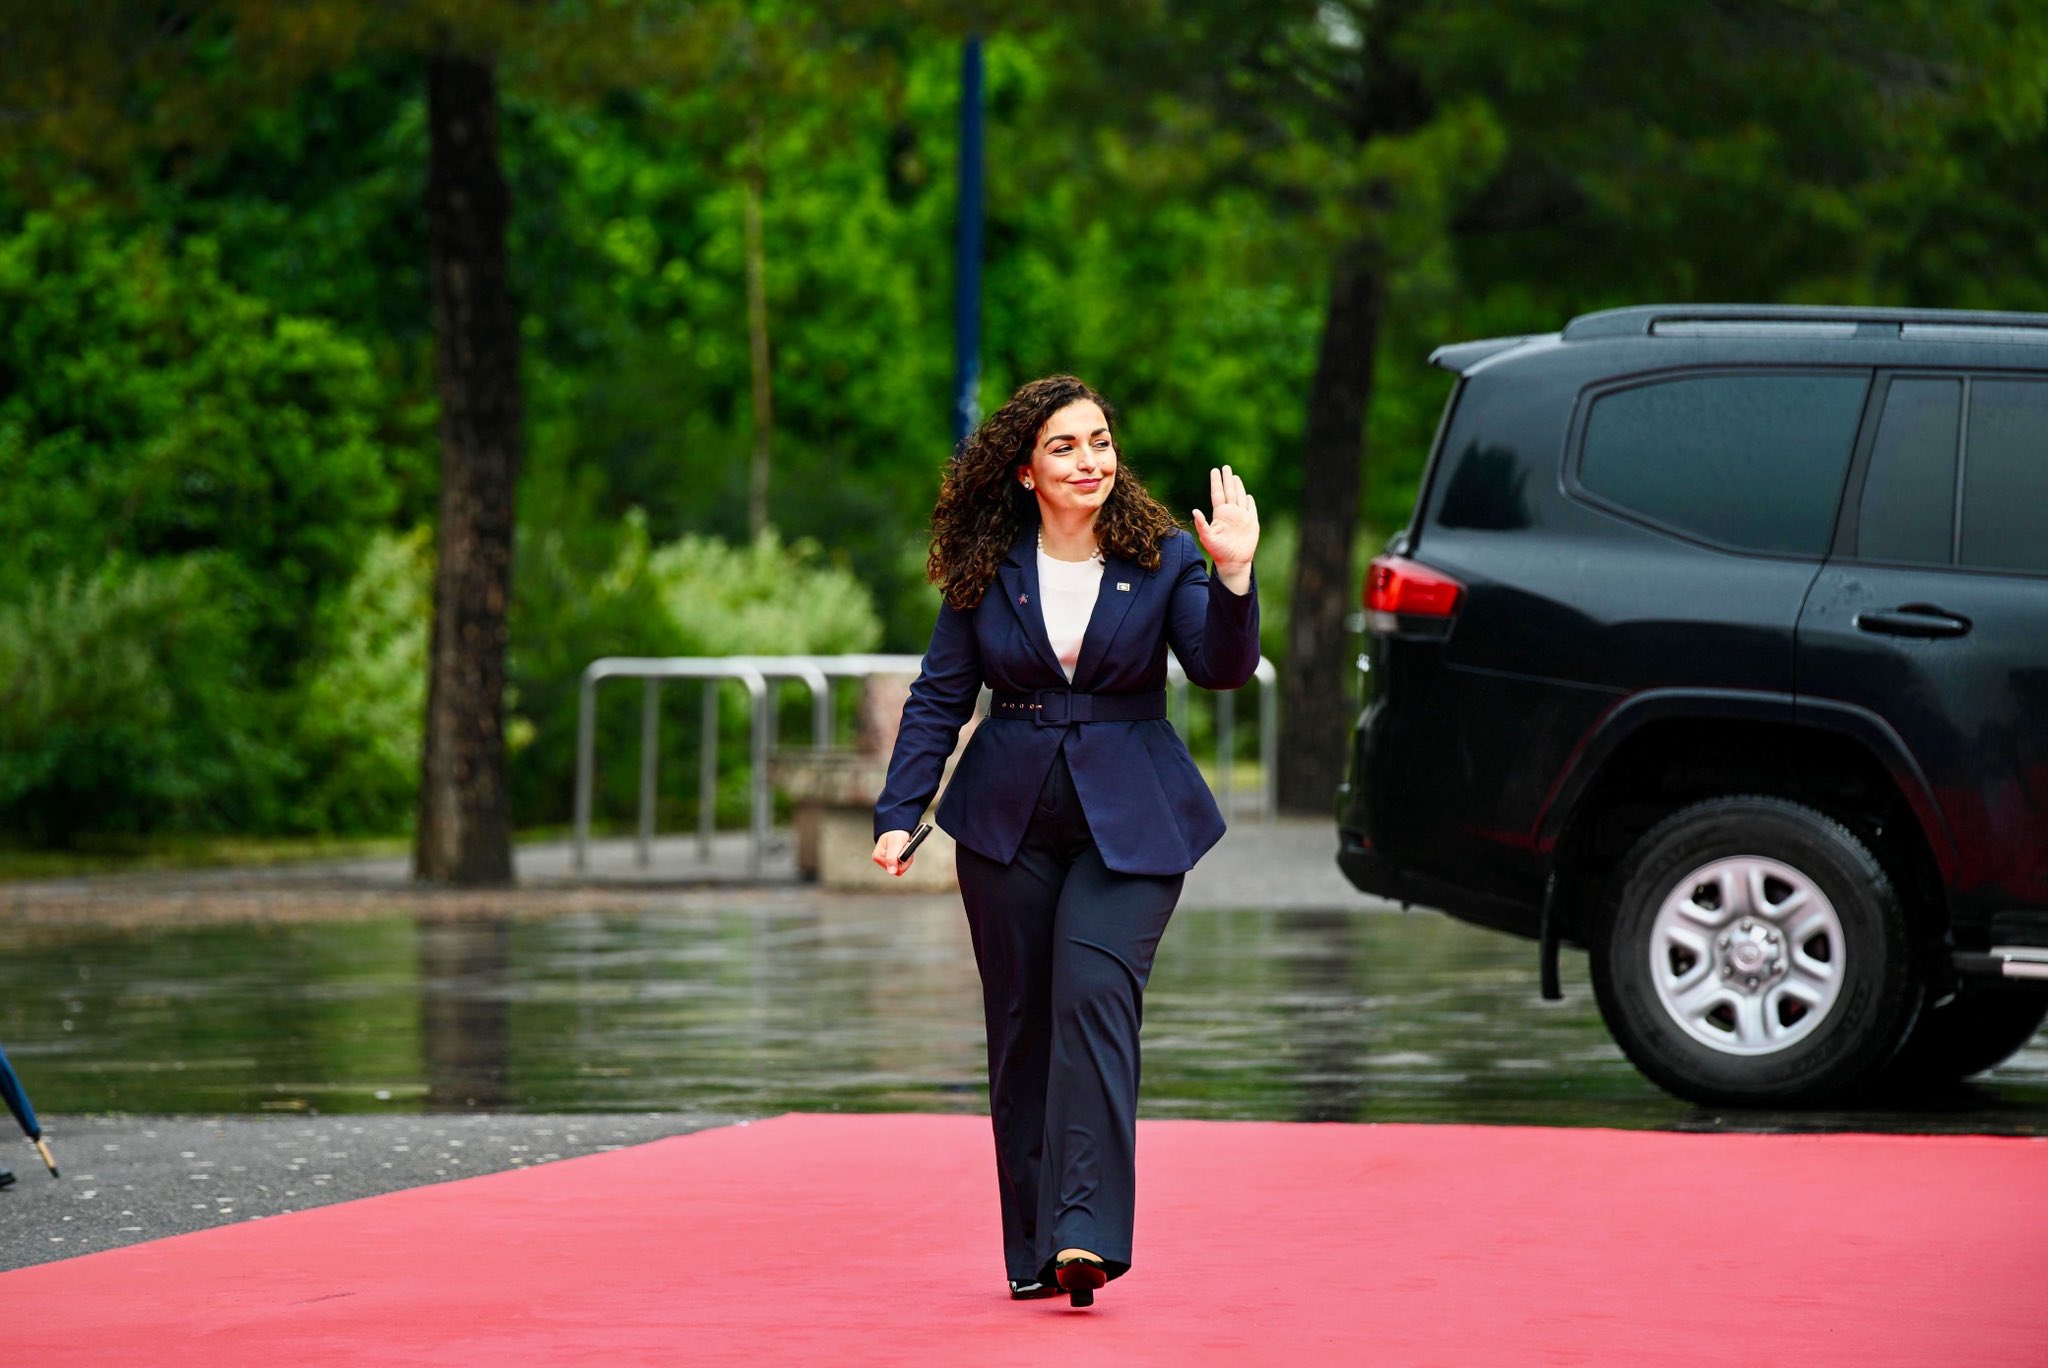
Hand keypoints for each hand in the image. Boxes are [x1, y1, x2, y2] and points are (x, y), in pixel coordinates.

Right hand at [872, 830, 911, 876]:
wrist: (897, 828)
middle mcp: (881, 860)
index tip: (905, 853)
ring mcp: (887, 860)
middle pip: (898, 869)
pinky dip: (906, 857)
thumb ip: (892, 858)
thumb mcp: (895, 843)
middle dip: (905, 860)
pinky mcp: (892, 859)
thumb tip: (891, 871)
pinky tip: (903, 850)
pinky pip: (902, 864)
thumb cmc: (895, 833)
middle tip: (905, 849)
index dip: (903, 863)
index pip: (894, 870)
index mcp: (879, 857)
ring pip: (901, 867)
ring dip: (906, 858)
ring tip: (904, 848)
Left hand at [1192, 464, 1257, 580]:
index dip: (1216, 482)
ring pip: (1239, 497)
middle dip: (1227, 479)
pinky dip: (1249, 502)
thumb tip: (1194, 510)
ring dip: (1238, 487)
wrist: (1233, 562)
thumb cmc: (1218, 551)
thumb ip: (1201, 524)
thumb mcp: (1207, 538)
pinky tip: (1248, 496)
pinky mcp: (1251, 523)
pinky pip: (1251, 509)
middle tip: (1225, 467)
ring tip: (1235, 476)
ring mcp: (1241, 517)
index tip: (1214, 470)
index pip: (1218, 493)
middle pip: (1229, 492)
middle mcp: (1230, 513)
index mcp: (1220, 514)